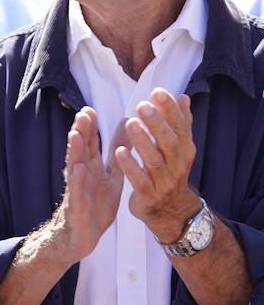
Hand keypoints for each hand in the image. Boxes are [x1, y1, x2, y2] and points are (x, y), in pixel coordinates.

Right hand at [49, 107, 120, 263]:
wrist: (82, 236)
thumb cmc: (95, 204)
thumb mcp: (110, 175)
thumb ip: (116, 152)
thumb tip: (125, 126)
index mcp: (91, 167)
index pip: (89, 143)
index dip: (89, 127)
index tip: (90, 110)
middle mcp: (81, 175)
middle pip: (80, 150)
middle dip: (81, 133)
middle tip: (83, 115)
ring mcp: (77, 189)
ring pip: (75, 166)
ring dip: (75, 151)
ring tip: (76, 135)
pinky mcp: (77, 206)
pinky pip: (77, 192)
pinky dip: (78, 180)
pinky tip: (80, 169)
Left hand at [118, 88, 201, 243]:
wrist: (171, 212)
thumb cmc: (171, 172)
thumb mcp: (178, 149)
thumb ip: (179, 124)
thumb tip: (183, 97)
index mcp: (184, 150)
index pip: (180, 127)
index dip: (170, 110)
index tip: (157, 92)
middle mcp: (177, 164)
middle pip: (169, 141)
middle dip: (156, 123)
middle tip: (141, 105)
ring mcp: (164, 181)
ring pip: (154, 160)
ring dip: (142, 141)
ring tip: (130, 123)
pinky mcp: (149, 195)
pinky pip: (140, 180)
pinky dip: (131, 166)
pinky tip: (120, 152)